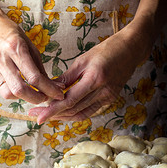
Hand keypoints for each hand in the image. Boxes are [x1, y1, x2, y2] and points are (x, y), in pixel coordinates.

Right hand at [0, 14, 63, 103]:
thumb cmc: (12, 36)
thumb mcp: (30, 47)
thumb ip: (41, 69)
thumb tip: (56, 86)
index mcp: (15, 48)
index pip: (34, 77)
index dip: (49, 89)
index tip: (58, 94)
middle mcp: (0, 58)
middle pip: (20, 90)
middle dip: (36, 98)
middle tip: (45, 98)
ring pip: (8, 94)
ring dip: (24, 97)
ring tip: (32, 93)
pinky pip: (0, 91)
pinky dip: (12, 93)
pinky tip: (18, 87)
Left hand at [29, 21, 150, 122]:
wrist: (131, 50)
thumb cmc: (106, 50)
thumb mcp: (83, 59)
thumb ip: (67, 78)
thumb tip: (50, 90)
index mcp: (95, 79)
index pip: (69, 101)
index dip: (52, 110)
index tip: (38, 117)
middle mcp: (103, 92)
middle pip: (74, 110)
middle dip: (53, 114)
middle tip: (36, 115)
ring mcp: (108, 99)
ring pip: (81, 114)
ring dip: (63, 116)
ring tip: (47, 114)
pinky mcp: (110, 100)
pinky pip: (89, 111)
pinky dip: (75, 113)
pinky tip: (64, 112)